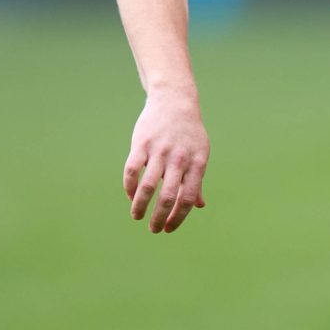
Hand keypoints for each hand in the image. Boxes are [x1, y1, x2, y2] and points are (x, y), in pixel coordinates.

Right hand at [123, 89, 208, 232]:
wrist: (174, 101)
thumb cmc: (189, 132)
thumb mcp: (200, 154)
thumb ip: (197, 181)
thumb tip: (199, 205)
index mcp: (196, 164)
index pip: (187, 198)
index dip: (177, 218)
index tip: (168, 228)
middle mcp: (179, 159)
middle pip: (168, 197)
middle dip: (158, 218)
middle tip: (153, 229)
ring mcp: (159, 151)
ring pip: (147, 187)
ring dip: (140, 206)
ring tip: (137, 216)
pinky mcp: (142, 143)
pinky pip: (132, 170)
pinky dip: (129, 187)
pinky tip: (130, 195)